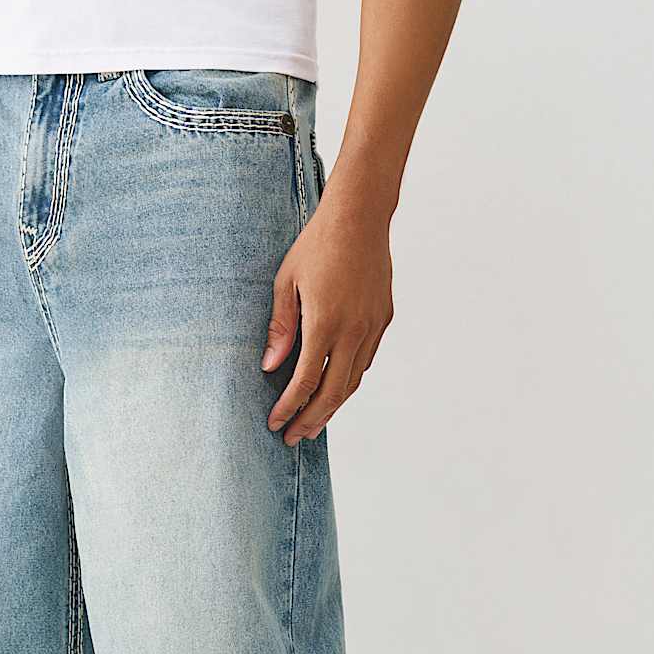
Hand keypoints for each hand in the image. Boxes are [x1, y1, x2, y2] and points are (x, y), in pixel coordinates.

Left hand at [263, 196, 393, 443]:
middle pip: (332, 393)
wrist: (361, 215)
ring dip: (331, 407)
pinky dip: (347, 382)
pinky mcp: (383, 319)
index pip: (305, 381)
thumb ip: (280, 327)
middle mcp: (353, 330)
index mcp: (325, 323)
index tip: (275, 424)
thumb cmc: (317, 244)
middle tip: (293, 438)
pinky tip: (333, 389)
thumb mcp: (285, 282)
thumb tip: (270, 367)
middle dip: (310, 420)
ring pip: (352, 381)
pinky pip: (364, 362)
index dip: (289, 408)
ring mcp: (372, 326)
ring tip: (312, 423)